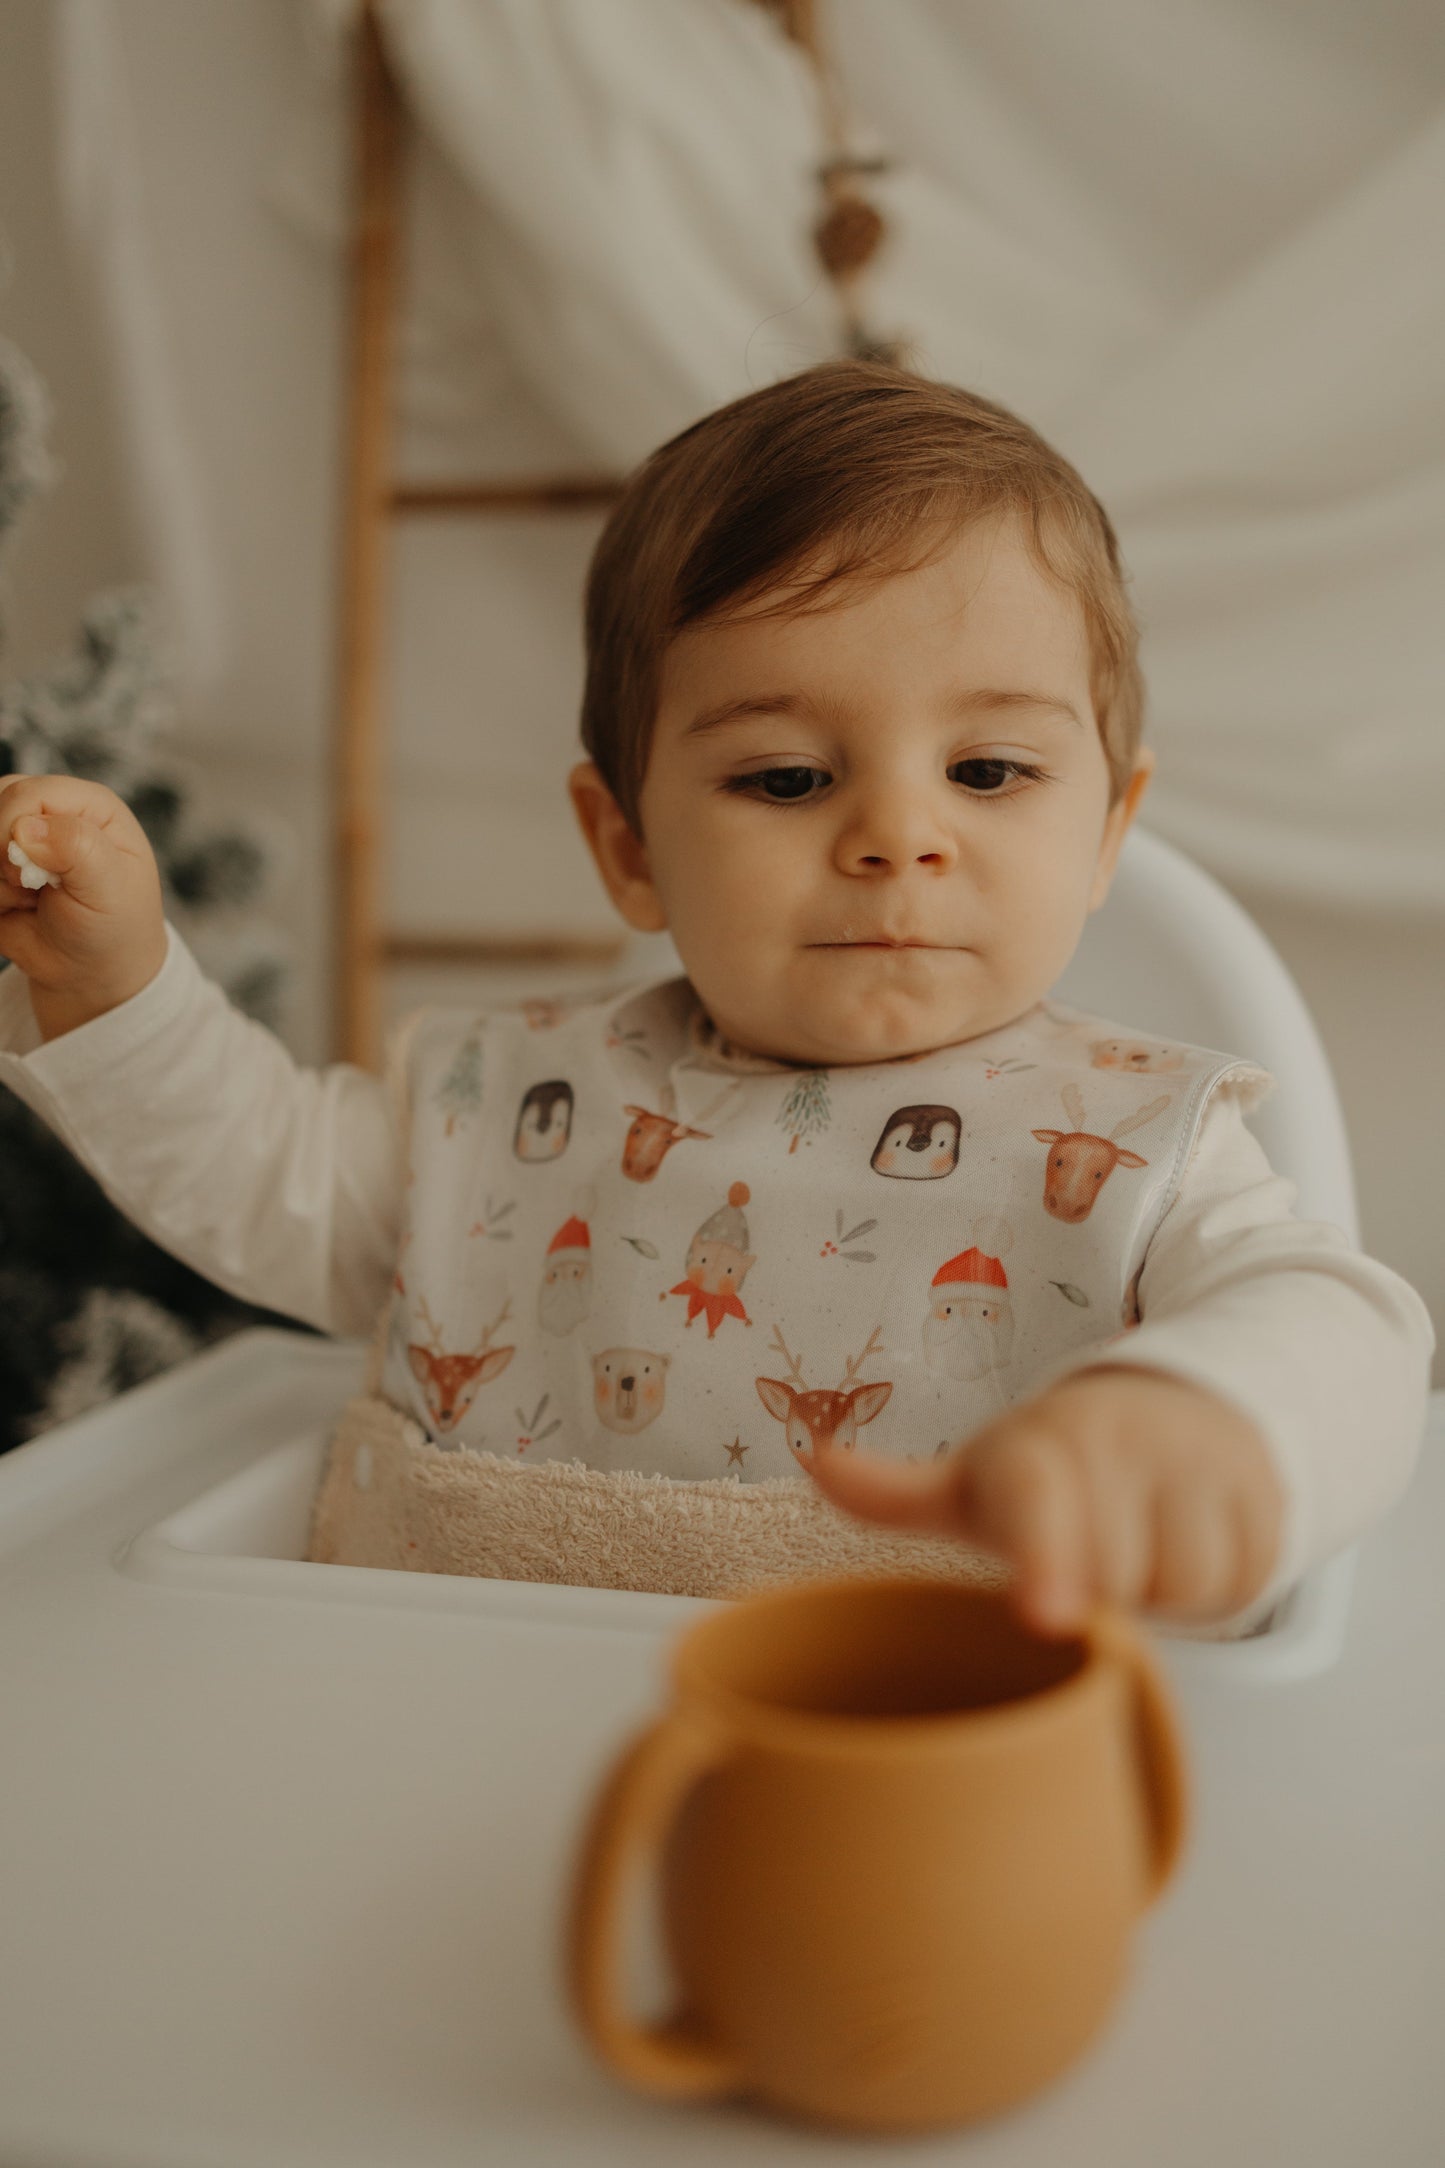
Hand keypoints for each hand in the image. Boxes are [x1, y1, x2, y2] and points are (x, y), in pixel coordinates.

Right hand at [0, 774, 166, 1039]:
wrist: (91, 972)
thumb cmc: (114, 927)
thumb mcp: (109, 888)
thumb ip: (76, 847)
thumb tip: (26, 828)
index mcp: (89, 806)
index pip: (29, 793)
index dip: (14, 828)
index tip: (28, 873)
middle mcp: (53, 813)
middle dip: (2, 855)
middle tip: (32, 887)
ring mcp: (22, 838)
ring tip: (31, 898)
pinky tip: (17, 907)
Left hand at [807, 1367, 1283, 1635]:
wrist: (1185, 1411)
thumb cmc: (1059, 1469)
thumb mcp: (980, 1478)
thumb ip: (897, 1492)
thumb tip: (816, 1465)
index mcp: (1040, 1444)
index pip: (1042, 1503)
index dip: (1044, 1557)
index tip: (1046, 1612)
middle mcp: (1122, 1441)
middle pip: (1117, 1578)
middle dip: (1097, 1589)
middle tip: (1082, 1557)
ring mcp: (1198, 1465)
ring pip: (1185, 1586)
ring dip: (1158, 1592)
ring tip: (1133, 1548)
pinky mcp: (1261, 1498)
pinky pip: (1239, 1585)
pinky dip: (1212, 1587)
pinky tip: (1183, 1547)